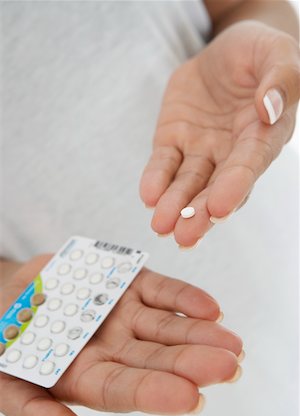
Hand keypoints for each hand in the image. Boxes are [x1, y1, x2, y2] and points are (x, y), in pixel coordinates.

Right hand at [0, 255, 241, 415]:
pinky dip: (184, 298)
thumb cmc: (6, 340)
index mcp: (89, 378)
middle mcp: (115, 349)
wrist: (8, 293)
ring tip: (230, 341)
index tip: (193, 397)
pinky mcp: (129, 283)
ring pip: (167, 326)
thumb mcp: (6, 380)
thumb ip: (33, 411)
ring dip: (199, 333)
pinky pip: (161, 290)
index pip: (127, 389)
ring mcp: (125, 315)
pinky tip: (210, 308)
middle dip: (193, 363)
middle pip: (158, 359)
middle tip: (229, 366)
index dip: (158, 393)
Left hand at [140, 21, 299, 246]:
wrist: (224, 52)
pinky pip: (163, 163)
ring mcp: (201, 149)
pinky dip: (155, 180)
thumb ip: (281, 78)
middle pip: (215, 187)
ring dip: (174, 206)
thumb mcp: (275, 52)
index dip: (234, 188)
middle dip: (199, 213)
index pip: (248, 166)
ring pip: (187, 183)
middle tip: (185, 237)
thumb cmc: (257, 53)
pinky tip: (148, 197)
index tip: (220, 209)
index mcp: (263, 136)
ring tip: (160, 227)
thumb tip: (269, 108)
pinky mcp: (174, 140)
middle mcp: (232, 151)